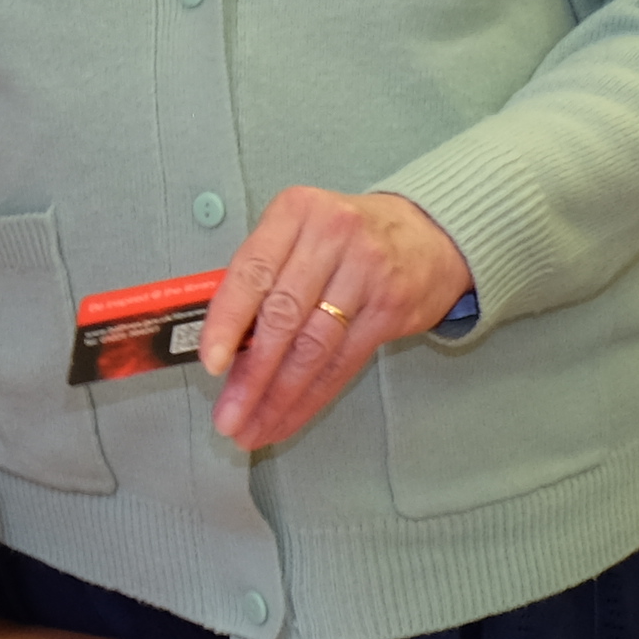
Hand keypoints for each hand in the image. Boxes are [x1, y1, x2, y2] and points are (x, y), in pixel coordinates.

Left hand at [199, 190, 473, 451]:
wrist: (427, 234)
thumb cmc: (346, 237)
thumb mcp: (299, 231)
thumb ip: (261, 277)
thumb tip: (222, 345)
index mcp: (295, 212)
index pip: (253, 272)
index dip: (227, 322)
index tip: (211, 362)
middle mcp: (332, 236)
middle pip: (283, 317)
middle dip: (252, 375)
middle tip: (228, 416)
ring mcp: (367, 271)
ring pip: (313, 347)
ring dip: (278, 396)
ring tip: (252, 427)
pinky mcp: (391, 307)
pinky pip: (343, 363)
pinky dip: (311, 397)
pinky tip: (288, 417)